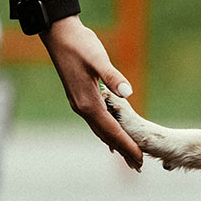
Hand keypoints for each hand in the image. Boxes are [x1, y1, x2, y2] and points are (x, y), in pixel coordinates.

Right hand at [39, 15, 143, 170]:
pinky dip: (106, 131)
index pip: (112, 130)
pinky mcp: (81, 97)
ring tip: (129, 156)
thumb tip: (127, 92)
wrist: (60, 35)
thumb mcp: (99, 59)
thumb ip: (113, 76)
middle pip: (106, 135)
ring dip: (115, 143)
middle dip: (122, 150)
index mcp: (88, 102)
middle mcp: (82, 107)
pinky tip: (112, 135)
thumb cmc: (80, 45)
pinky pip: (96, 121)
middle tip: (139, 166)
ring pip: (100, 129)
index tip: (140, 158)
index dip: (126, 145)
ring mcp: (80, 103)